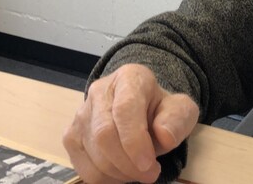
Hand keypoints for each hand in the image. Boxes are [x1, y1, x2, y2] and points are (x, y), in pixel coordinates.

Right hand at [63, 64, 198, 182]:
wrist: (144, 110)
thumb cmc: (162, 111)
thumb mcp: (181, 110)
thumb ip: (177, 120)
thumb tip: (164, 136)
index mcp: (129, 78)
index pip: (124, 109)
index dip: (135, 141)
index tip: (149, 164)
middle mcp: (99, 91)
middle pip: (104, 134)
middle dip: (128, 163)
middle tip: (150, 174)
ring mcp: (81, 114)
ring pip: (92, 152)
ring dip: (118, 172)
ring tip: (139, 172)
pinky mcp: (71, 136)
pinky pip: (83, 166)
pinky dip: (104, 178)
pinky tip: (122, 173)